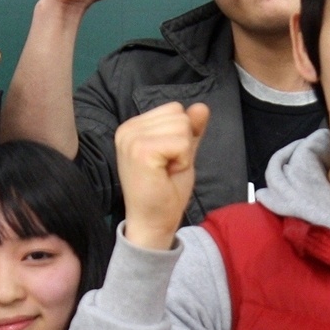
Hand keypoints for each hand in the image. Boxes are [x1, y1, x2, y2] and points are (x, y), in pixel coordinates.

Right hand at [112, 102, 207, 251]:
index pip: (174, 109)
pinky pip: (181, 143)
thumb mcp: (182, 153)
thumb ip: (191, 130)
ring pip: (182, 126)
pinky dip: (182, 160)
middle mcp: (128, 128)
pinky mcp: (141, 150)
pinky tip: (166, 174)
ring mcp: (132, 138)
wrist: (152, 222)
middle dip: (183, 143)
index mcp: (133, 127)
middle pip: (179, 115)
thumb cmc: (165, 191)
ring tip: (165, 171)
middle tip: (166, 168)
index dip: (181, 136)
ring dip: (183, 153)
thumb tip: (202, 106)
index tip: (166, 160)